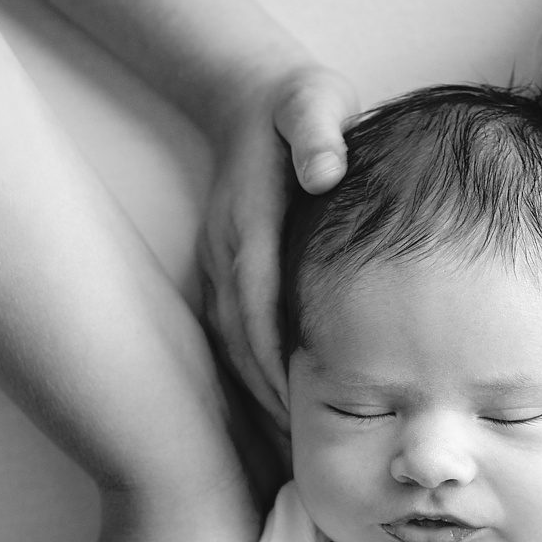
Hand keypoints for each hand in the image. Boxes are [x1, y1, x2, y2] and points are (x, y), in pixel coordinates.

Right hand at [199, 62, 359, 422]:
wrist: (252, 93)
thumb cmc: (298, 103)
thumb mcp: (311, 99)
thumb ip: (317, 131)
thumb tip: (324, 170)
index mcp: (247, 220)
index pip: (255, 301)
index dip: (272, 356)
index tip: (297, 402)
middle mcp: (224, 250)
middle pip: (237, 339)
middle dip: (263, 396)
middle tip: (300, 448)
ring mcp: (217, 263)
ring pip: (229, 345)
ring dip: (254, 397)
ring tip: (289, 446)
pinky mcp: (222, 272)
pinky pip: (231, 336)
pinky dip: (250, 377)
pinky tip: (277, 411)